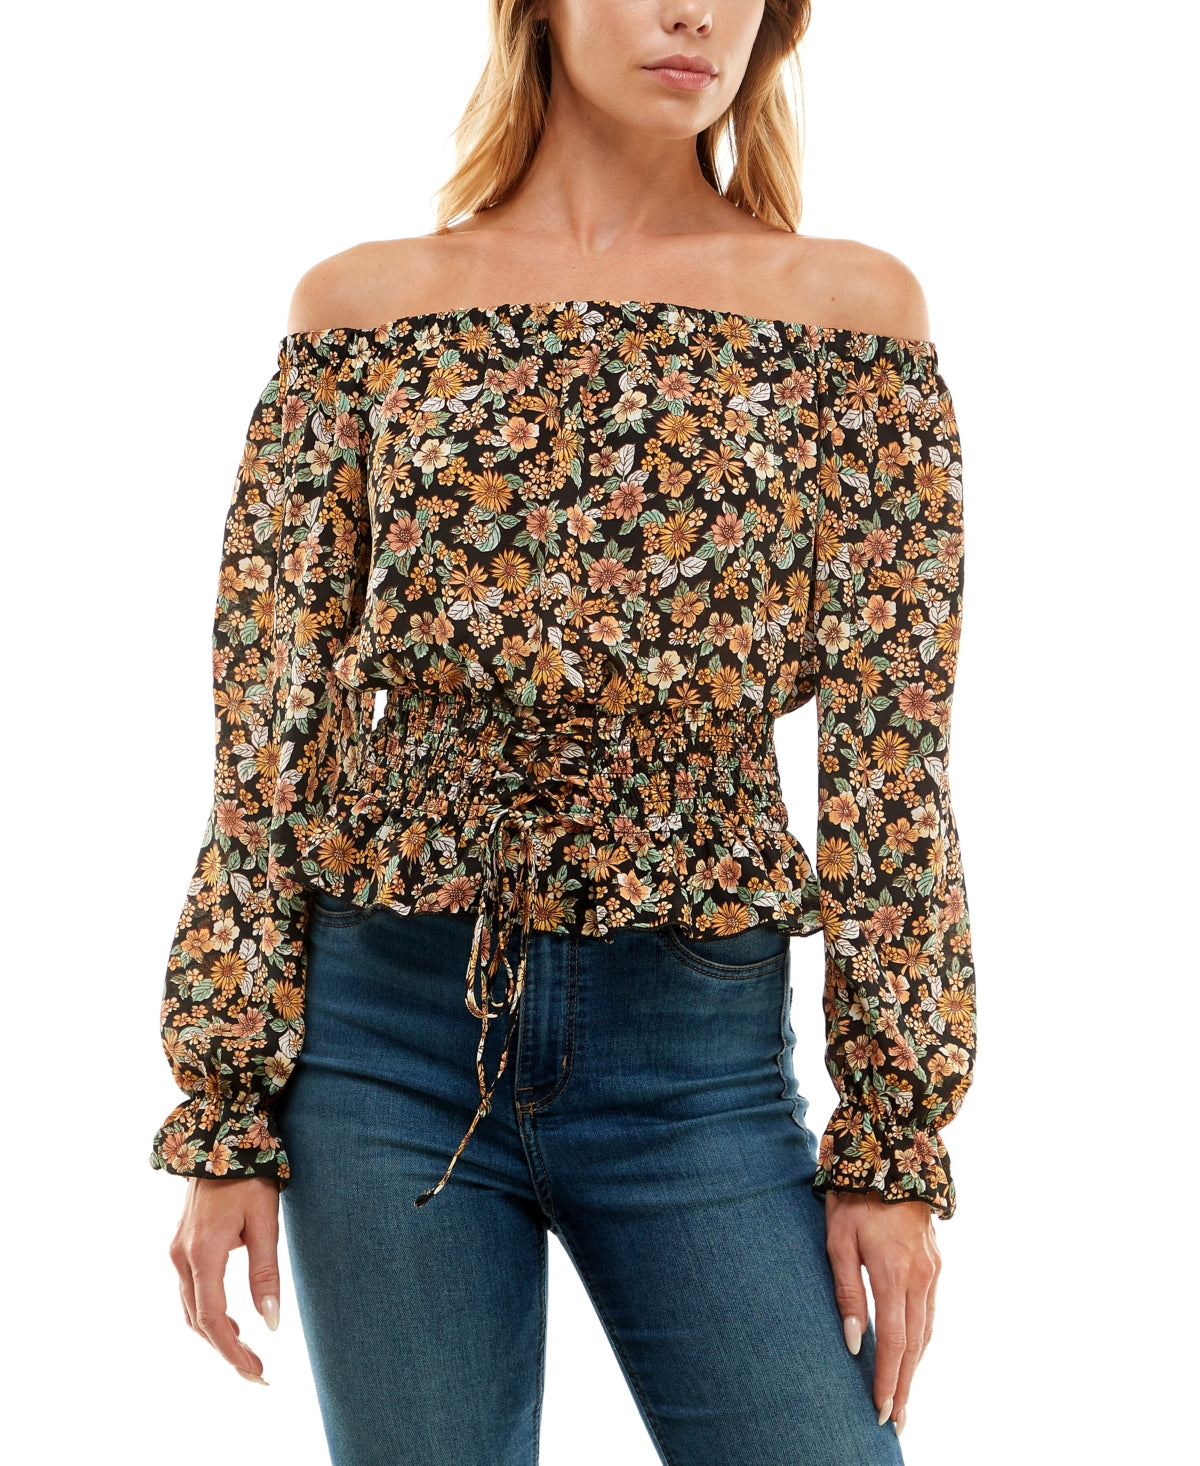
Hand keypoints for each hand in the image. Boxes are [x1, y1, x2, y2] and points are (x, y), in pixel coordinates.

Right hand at [170, 1175, 281, 1383]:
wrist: (223, 1137)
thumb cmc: (250, 1176)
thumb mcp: (265, 1222)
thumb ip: (265, 1273)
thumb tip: (271, 1324)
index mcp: (203, 1253)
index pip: (214, 1320)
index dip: (233, 1353)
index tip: (256, 1373)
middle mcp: (182, 1257)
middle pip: (198, 1321)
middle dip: (226, 1351)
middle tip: (256, 1373)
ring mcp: (177, 1251)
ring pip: (191, 1309)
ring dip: (215, 1335)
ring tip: (246, 1354)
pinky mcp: (181, 1246)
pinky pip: (191, 1292)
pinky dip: (208, 1314)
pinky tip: (231, 1322)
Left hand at [824, 1190, 940, 1434]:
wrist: (891, 1156)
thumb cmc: (853, 1198)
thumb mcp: (838, 1241)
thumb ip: (847, 1293)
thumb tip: (854, 1343)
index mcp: (894, 1274)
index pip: (894, 1342)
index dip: (888, 1380)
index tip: (881, 1411)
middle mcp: (920, 1277)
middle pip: (915, 1346)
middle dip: (904, 1386)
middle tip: (895, 1421)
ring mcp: (932, 1271)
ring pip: (927, 1331)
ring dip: (915, 1368)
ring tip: (903, 1397)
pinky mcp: (935, 1264)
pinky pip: (930, 1312)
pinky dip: (922, 1340)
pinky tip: (912, 1354)